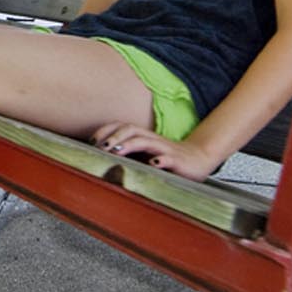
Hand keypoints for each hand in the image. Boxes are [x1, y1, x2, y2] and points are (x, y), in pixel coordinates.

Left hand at [90, 123, 222, 181]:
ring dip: (129, 144)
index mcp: (144, 137)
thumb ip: (129, 153)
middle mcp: (152, 140)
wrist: (199, 159)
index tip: (92, 140)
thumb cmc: (167, 159)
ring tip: (116, 151)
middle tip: (100, 146)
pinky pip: (168, 159)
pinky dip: (160, 161)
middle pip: (131, 129)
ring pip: (145, 141)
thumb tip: (101, 158)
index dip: (106, 130)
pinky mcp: (177, 160)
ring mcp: (165, 149)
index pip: (122, 126)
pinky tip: (153, 165)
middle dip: (114, 136)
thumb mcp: (145, 154)